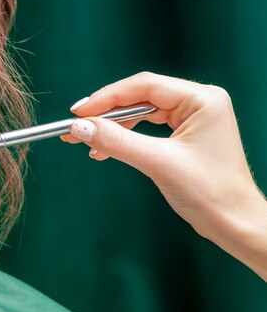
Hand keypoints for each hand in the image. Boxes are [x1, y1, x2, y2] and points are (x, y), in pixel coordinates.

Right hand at [62, 72, 266, 279]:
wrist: (235, 225)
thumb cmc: (210, 193)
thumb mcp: (157, 163)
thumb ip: (117, 141)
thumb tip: (80, 127)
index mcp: (202, 99)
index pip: (143, 86)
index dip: (106, 97)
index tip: (78, 112)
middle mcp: (199, 102)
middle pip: (140, 97)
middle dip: (106, 113)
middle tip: (76, 126)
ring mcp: (192, 118)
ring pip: (140, 113)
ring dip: (112, 127)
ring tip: (86, 141)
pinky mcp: (185, 135)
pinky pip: (146, 128)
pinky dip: (125, 138)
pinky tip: (104, 150)